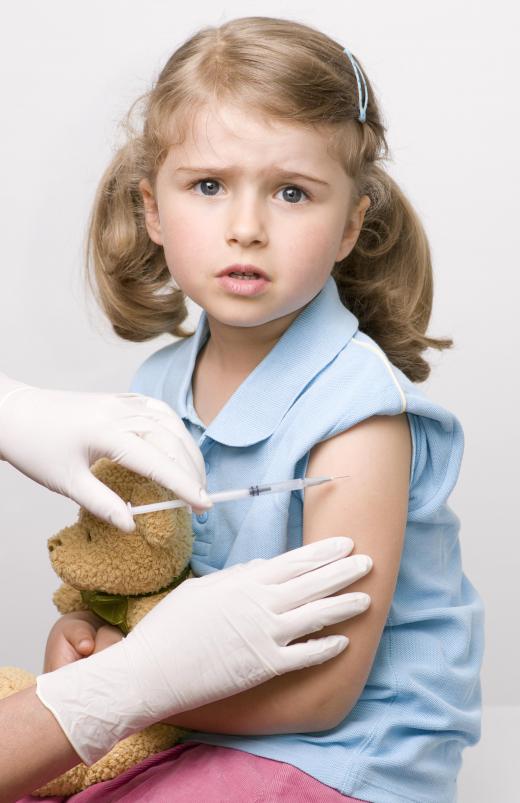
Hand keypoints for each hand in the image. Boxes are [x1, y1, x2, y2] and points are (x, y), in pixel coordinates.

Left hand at [0, 372, 210, 530]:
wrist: (13, 413)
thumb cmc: (35, 447)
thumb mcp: (66, 483)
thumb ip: (102, 503)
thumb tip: (131, 524)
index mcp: (108, 433)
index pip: (159, 462)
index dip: (185, 485)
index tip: (205, 505)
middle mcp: (121, 412)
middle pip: (172, 440)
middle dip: (192, 471)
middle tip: (201, 501)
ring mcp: (121, 402)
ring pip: (170, 423)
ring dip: (188, 450)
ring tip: (195, 477)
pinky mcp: (119, 398)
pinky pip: (158, 409)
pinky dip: (174, 428)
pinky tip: (178, 444)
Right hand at [36, 536, 371, 764]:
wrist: (150, 671)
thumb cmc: (169, 627)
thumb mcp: (201, 589)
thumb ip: (236, 576)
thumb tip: (262, 566)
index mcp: (245, 582)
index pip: (295, 561)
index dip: (324, 552)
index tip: (346, 543)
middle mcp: (261, 605)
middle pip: (313, 584)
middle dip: (343, 571)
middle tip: (369, 562)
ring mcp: (265, 636)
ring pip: (316, 616)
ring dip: (344, 605)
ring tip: (366, 597)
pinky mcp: (264, 667)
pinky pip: (304, 656)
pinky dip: (325, 647)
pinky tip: (343, 642)